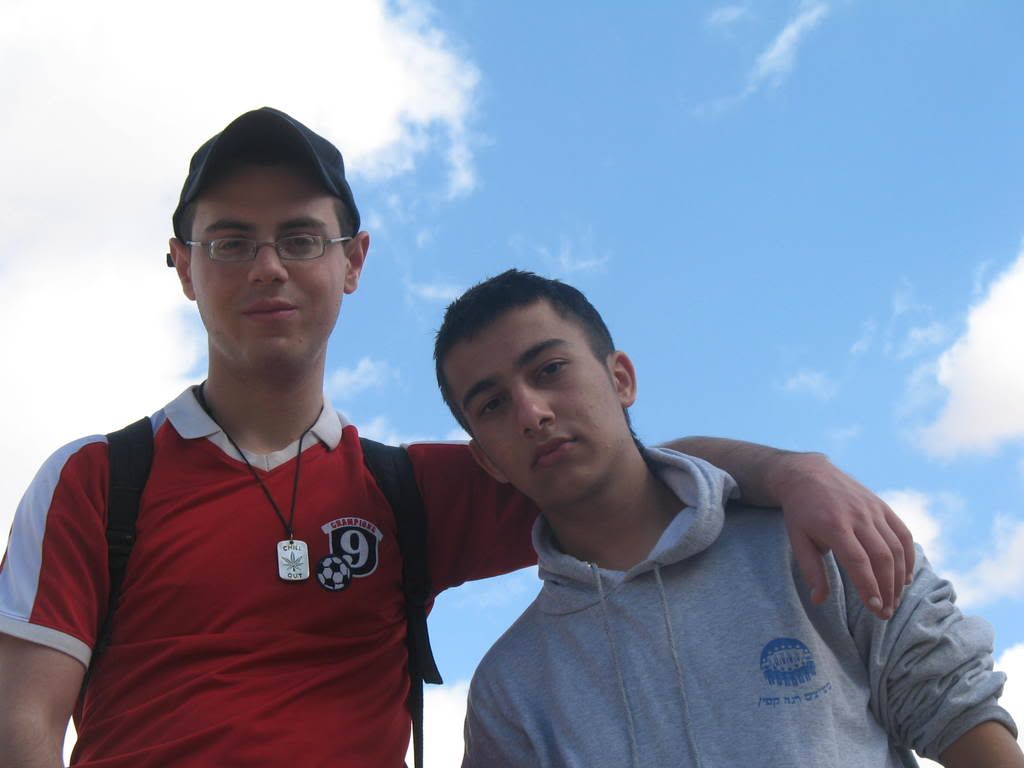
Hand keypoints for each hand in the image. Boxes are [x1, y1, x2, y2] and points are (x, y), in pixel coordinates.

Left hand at [769, 452, 913, 618]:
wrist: (808, 474)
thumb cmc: (801, 511)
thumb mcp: (797, 539)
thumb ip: (811, 570)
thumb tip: (819, 600)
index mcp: (834, 525)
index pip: (858, 561)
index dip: (869, 586)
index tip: (875, 609)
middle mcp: (858, 516)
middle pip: (882, 558)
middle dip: (888, 589)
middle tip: (885, 613)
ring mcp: (873, 509)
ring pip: (896, 548)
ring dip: (899, 578)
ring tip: (894, 600)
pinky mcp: (882, 506)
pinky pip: (903, 534)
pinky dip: (909, 557)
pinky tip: (906, 577)